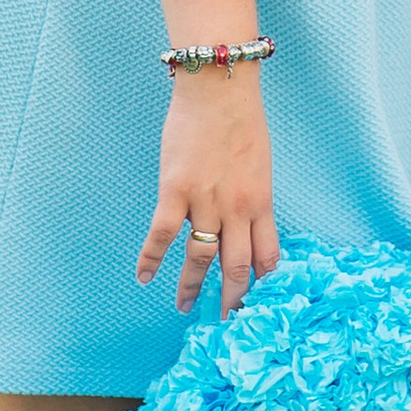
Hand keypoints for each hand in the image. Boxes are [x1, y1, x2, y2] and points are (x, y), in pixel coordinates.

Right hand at [136, 67, 278, 314]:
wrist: (219, 88)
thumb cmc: (242, 120)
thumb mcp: (260, 164)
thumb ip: (253, 197)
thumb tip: (247, 225)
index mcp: (262, 201)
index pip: (267, 256)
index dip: (262, 284)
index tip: (257, 304)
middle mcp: (237, 207)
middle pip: (237, 265)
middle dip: (232, 298)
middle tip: (225, 322)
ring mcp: (206, 200)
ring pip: (200, 257)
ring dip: (192, 286)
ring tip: (186, 307)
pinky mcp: (175, 190)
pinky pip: (162, 233)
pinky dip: (151, 259)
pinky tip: (144, 277)